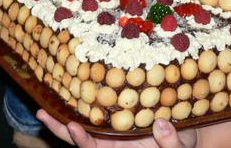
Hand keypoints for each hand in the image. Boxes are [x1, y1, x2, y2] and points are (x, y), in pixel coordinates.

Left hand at [36, 111, 197, 147]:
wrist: (188, 134)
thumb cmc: (183, 145)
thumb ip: (170, 142)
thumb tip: (159, 124)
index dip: (83, 141)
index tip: (73, 127)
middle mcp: (113, 143)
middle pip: (82, 139)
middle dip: (61, 129)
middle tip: (42, 114)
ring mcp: (113, 130)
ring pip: (85, 124)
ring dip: (65, 116)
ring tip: (45, 103)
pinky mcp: (118, 116)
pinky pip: (97, 111)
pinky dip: (84, 102)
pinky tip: (73, 89)